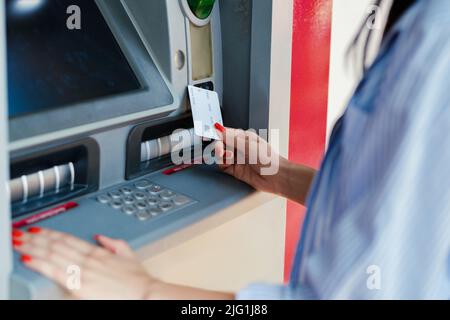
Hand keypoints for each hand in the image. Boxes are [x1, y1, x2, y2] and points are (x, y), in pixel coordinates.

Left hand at [13, 227, 156, 299]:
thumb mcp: (129, 255)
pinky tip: (29, 259)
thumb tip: (100, 237)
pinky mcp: (80, 286)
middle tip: (19, 232)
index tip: (37, 230)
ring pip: (52, 254)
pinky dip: (40, 264)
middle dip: (35, 238)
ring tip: (18, 241)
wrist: (145, 294)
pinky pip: (56, 272)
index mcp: (99, 252)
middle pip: (56, 244)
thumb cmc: (139, 281)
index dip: (50, 233)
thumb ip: (114, 243)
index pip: (68, 239)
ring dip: (33, 246)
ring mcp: (83, 271)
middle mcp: (88, 259)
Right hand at [214, 124, 286, 194]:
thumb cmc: (268, 159)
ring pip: (221, 155)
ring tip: (227, 156)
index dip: (218, 134)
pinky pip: (223, 165)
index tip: (211, 134)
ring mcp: (237, 159)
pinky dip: (222, 163)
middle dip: (218, 145)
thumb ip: (232, 138)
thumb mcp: (249, 145)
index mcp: (244, 137)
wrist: (276, 177)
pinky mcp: (235, 170)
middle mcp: (240, 147)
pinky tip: (228, 163)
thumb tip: (219, 129)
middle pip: (222, 144)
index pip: (226, 133)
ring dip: (220, 155)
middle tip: (220, 149)